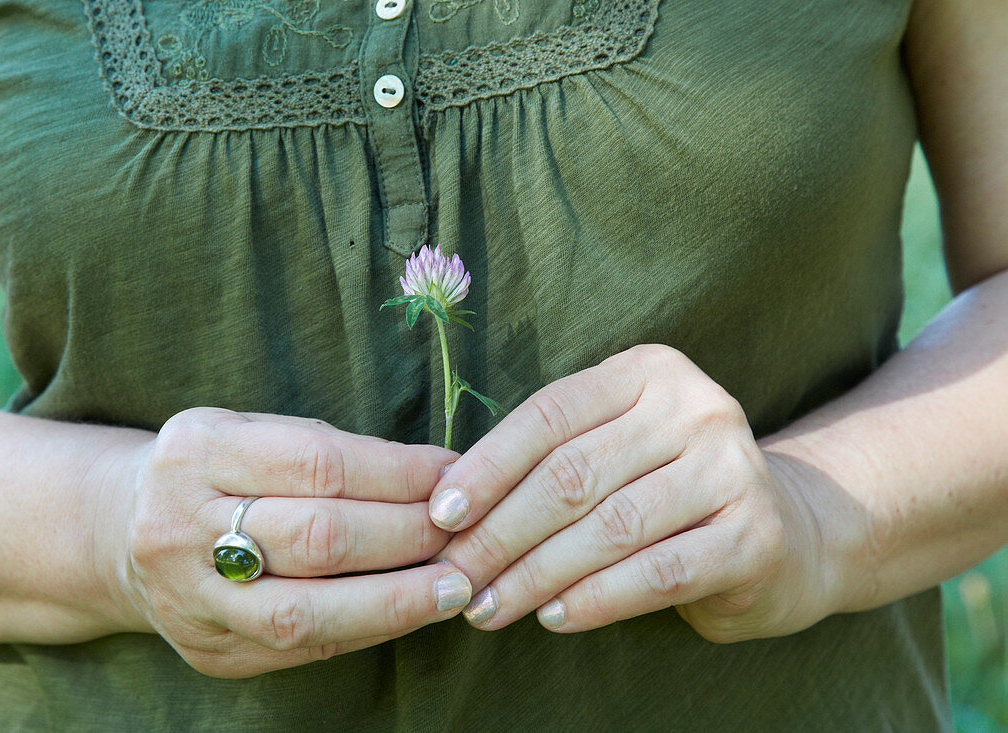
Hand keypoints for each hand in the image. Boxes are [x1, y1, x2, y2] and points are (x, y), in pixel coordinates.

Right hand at [104, 407, 472, 677]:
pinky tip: (411, 611)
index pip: (319, 463)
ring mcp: (189, 597)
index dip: (398, 473)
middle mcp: (181, 525)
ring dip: (397, 599)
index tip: (454, 474)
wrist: (121, 531)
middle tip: (465, 530)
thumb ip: (332, 451)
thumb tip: (440, 475)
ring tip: (456, 585)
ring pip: (307, 610)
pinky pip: (302, 648)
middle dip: (407, 534)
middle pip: (317, 537)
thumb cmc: (217, 470)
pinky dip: (368, 630)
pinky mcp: (209, 650)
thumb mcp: (254, 431)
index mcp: (198, 451)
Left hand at [429, 345, 839, 642]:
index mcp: (649, 372)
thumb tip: (450, 509)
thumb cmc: (666, 489)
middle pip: (573, 474)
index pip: (550, 416)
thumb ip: (547, 461)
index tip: (440, 516)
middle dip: (501, 534)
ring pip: (609, 528)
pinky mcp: (756, 536)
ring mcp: (733, 468)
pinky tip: (552, 617)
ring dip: (536, 575)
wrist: (785, 531)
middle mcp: (697, 407)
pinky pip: (655, 574)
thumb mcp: (613, 449)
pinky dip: (595, 599)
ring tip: (490, 607)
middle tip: (456, 578)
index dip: (487, 468)